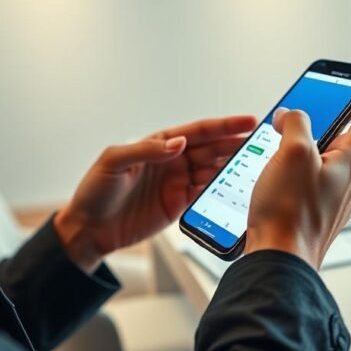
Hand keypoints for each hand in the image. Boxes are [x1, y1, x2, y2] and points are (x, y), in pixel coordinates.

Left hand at [54, 115, 256, 271]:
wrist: (88, 229)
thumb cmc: (94, 191)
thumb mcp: (114, 162)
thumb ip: (147, 150)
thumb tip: (178, 143)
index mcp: (158, 144)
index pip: (197, 131)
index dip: (224, 125)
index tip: (247, 120)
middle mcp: (171, 160)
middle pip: (211, 149)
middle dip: (236, 144)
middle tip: (261, 143)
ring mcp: (176, 183)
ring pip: (212, 171)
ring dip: (233, 167)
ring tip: (256, 165)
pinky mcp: (178, 205)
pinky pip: (205, 195)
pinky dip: (222, 191)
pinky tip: (237, 188)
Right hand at [245, 67, 350, 268]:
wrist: (280, 263)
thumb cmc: (289, 214)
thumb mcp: (292, 153)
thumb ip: (296, 124)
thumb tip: (292, 117)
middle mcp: (349, 180)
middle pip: (347, 136)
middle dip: (331, 117)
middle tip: (317, 103)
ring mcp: (335, 198)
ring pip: (327, 159)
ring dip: (308, 144)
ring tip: (283, 138)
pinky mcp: (318, 212)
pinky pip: (312, 179)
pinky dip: (297, 167)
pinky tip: (277, 172)